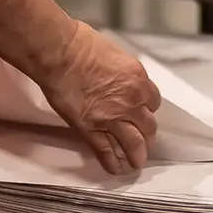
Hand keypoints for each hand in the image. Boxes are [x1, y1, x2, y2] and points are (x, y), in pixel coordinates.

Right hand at [37, 23, 161, 174]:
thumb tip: (118, 79)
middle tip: (144, 141)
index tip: (142, 112)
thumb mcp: (115, 54)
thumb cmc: (81, 44)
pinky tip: (115, 168)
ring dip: (137, 156)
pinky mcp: (91, 129)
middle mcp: (131, 102)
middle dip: (147, 135)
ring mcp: (112, 118)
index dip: (147, 108)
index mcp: (138, 80)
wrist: (59, 53)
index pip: (154, 102)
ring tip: (136, 162)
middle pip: (148, 126)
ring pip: (133, 144)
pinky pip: (106, 152)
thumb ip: (122, 73)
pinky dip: (112, 163)